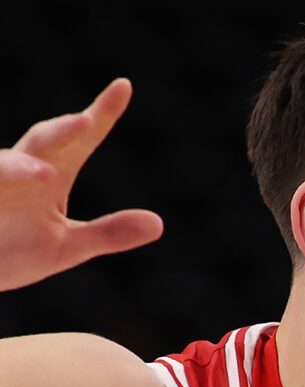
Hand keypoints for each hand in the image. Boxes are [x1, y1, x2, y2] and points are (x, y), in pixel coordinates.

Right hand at [1, 80, 161, 292]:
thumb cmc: (13, 251)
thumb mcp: (67, 248)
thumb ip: (109, 234)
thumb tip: (158, 223)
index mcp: (51, 174)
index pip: (82, 140)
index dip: (101, 114)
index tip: (125, 86)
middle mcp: (23, 172)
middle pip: (43, 144)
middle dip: (61, 132)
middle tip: (85, 121)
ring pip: (3, 169)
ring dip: (21, 170)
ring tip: (46, 176)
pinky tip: (12, 184)